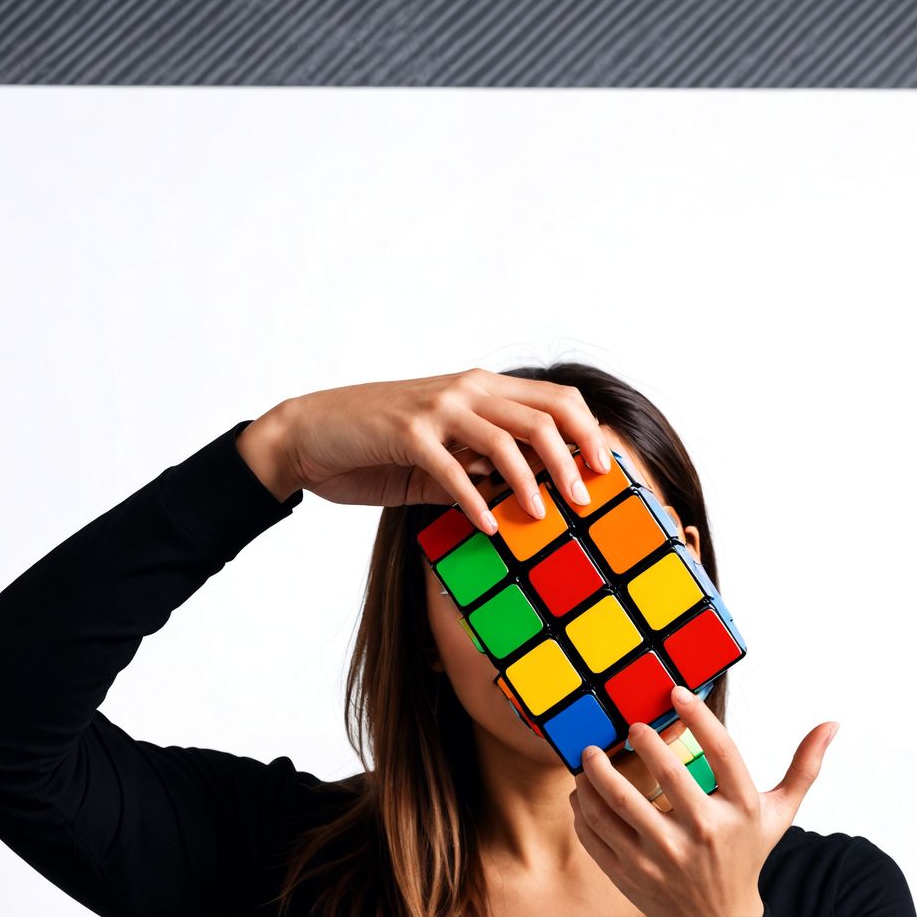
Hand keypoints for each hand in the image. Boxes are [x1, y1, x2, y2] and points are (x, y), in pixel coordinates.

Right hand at [234, 368, 614, 529]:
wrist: (311, 434)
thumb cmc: (376, 447)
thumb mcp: (440, 460)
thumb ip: (479, 472)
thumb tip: (523, 502)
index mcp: (481, 389)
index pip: (556, 399)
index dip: (588, 432)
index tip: (605, 471)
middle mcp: (467, 389)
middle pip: (544, 416)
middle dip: (573, 460)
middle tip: (585, 501)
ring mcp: (437, 408)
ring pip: (507, 437)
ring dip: (532, 481)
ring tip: (543, 516)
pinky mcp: (406, 433)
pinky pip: (452, 468)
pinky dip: (475, 500)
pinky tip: (489, 528)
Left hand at [569, 686, 839, 916]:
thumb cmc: (746, 855)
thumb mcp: (779, 814)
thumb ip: (803, 768)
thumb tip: (832, 724)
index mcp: (739, 810)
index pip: (722, 752)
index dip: (698, 718)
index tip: (677, 692)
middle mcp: (703, 833)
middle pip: (666, 776)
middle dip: (643, 742)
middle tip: (630, 726)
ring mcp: (663, 857)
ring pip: (619, 805)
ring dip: (597, 773)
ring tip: (589, 754)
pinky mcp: (631, 874)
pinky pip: (598, 834)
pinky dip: (584, 808)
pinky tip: (582, 789)